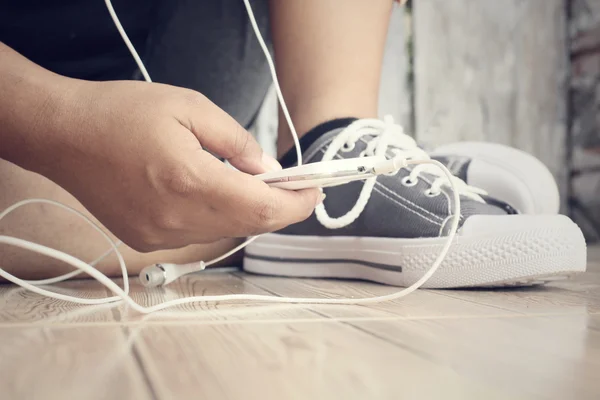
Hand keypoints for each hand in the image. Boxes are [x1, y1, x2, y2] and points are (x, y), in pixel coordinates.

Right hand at [34, 80, 320, 250]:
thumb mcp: (190, 107)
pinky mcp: (147, 239)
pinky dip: (220, 218)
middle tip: (294, 188)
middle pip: (250, 225)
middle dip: (279, 209)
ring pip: (227, 232)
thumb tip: (268, 171)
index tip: (313, 191)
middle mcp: (177, 218)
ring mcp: (159, 235)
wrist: (64, 135)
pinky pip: (200, 234)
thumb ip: (237, 142)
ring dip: (249, 212)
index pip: (263, 209)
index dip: (296, 205)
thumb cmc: (122, 113)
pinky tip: (217, 194)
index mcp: (191, 181)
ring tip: (255, 185)